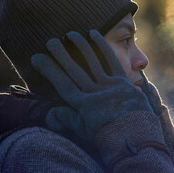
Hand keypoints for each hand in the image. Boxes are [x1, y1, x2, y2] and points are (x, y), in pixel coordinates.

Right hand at [31, 30, 151, 141]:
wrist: (137, 138)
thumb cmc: (108, 136)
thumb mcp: (84, 131)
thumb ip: (67, 119)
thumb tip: (51, 112)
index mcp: (83, 105)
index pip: (61, 83)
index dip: (49, 69)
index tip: (37, 57)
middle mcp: (95, 93)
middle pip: (74, 69)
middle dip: (60, 54)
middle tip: (50, 41)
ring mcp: (110, 85)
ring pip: (92, 62)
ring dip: (80, 46)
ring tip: (70, 34)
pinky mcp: (123, 80)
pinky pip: (111, 60)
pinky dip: (102, 46)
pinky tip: (93, 34)